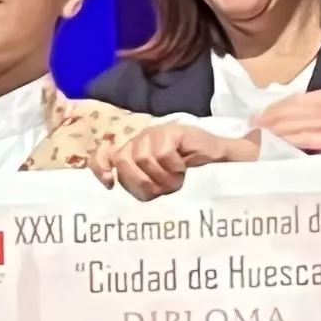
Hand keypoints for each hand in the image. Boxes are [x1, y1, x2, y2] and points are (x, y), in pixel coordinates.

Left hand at [102, 117, 252, 199]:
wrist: (219, 162)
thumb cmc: (188, 176)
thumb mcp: (158, 185)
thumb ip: (138, 185)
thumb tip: (113, 188)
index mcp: (132, 154)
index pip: (104, 157)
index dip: (100, 168)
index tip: (109, 185)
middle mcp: (139, 141)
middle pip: (122, 163)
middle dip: (142, 183)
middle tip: (164, 189)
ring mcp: (154, 134)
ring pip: (143, 160)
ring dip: (162, 177)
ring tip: (177, 179)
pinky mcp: (170, 131)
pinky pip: (162, 155)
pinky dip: (174, 167)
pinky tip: (184, 166)